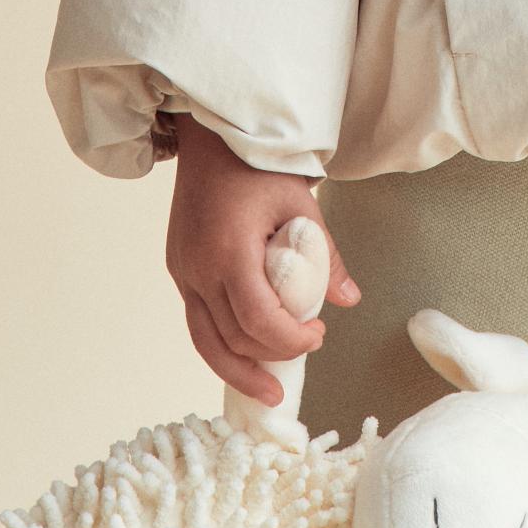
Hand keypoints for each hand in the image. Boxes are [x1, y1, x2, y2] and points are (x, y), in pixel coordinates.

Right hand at [164, 115, 361, 408]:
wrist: (212, 136)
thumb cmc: (258, 165)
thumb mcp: (301, 204)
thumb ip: (325, 255)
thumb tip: (349, 300)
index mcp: (229, 250)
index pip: (258, 320)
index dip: (290, 340)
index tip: (318, 335)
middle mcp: (197, 267)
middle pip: (232, 339)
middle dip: (270, 358)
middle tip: (306, 352)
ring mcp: (182, 270)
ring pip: (205, 341)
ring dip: (238, 369)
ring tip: (268, 391)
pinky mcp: (178, 268)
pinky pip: (197, 322)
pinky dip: (221, 345)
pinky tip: (244, 358)